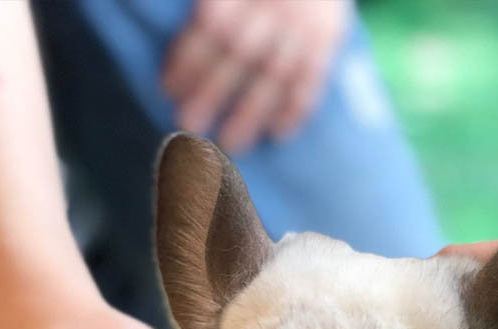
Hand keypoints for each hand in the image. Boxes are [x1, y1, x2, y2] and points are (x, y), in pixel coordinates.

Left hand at [163, 0, 348, 151]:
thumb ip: (213, 8)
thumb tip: (183, 28)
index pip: (212, 27)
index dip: (189, 60)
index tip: (168, 90)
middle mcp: (277, 3)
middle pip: (239, 54)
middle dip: (211, 93)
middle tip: (188, 125)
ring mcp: (304, 23)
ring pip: (275, 74)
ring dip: (251, 115)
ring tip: (231, 144)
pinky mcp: (330, 36)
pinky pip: (312, 78)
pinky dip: (294, 110)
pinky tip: (277, 136)